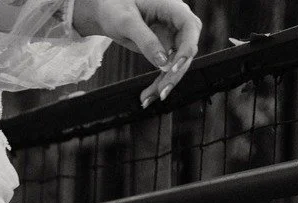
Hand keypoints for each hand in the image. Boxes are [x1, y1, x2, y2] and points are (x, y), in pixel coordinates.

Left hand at [66, 0, 201, 103]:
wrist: (108, 11)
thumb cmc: (115, 7)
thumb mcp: (127, 22)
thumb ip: (145, 40)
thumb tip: (162, 63)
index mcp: (171, 7)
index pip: (190, 27)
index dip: (187, 48)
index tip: (174, 67)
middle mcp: (175, 21)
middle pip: (186, 49)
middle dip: (175, 73)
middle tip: (161, 93)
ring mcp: (171, 36)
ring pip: (178, 63)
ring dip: (165, 83)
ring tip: (147, 98)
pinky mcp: (164, 48)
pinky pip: (167, 68)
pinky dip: (158, 83)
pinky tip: (147, 96)